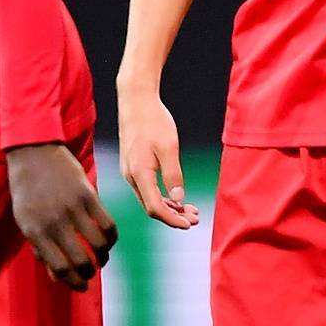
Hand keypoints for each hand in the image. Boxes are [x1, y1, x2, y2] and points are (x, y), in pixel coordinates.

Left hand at [7, 142, 118, 289]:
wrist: (33, 153)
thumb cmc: (27, 190)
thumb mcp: (24, 221)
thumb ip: (40, 248)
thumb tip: (55, 277)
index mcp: (35, 232)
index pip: (59, 268)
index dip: (73, 283)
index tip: (82, 286)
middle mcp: (54, 222)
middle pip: (80, 261)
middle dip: (89, 274)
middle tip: (92, 274)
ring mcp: (72, 208)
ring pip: (98, 245)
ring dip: (103, 257)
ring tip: (101, 259)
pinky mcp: (88, 195)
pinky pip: (108, 224)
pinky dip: (112, 238)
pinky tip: (108, 241)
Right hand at [115, 89, 197, 228]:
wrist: (136, 101)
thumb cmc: (153, 120)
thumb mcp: (169, 147)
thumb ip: (173, 175)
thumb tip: (178, 199)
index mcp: (139, 174)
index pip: (155, 208)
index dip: (172, 220)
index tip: (189, 224)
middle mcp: (131, 176)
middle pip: (151, 207)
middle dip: (174, 216)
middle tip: (195, 219)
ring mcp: (130, 172)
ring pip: (149, 199)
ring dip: (169, 207)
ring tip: (189, 210)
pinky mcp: (133, 166)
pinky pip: (147, 189)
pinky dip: (161, 196)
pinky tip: (175, 198)